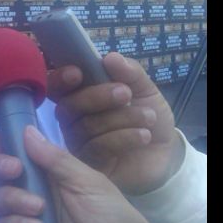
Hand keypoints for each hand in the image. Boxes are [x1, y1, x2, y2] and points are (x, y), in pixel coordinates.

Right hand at [0, 127, 155, 222]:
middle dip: (0, 167)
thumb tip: (26, 130)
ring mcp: (26, 215)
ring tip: (37, 208)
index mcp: (48, 172)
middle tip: (15, 170)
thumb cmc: (111, 214)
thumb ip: (56, 159)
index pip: (18, 152)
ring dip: (12, 199)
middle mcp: (32, 190)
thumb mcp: (88, 181)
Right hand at [48, 52, 184, 194]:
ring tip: (149, 116)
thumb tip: (110, 57)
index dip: (60, 79)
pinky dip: (123, 138)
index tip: (78, 73)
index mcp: (79, 94)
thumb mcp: (145, 90)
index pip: (56, 85)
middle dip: (96, 96)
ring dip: (120, 118)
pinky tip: (144, 135)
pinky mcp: (90, 165)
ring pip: (86, 127)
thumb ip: (130, 73)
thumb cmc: (146, 114)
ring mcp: (78, 142)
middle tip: (125, 93)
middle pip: (68, 106)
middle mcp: (72, 118)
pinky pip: (98, 148)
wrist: (165, 151)